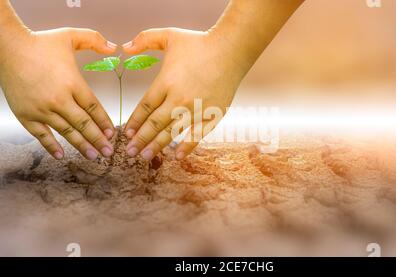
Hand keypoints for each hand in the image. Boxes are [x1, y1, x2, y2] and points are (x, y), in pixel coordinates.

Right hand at [0, 28, 116, 159]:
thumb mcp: (70, 36)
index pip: (94, 107)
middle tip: (108, 152)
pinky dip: (51, 146)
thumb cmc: (40, 42)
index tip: (112, 133)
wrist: (7, 46)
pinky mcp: (26, 114)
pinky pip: (41, 135)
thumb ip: (94, 40)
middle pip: (84, 124)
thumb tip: (115, 47)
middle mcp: (59, 99)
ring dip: (81, 145)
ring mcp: (42, 109)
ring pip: (66, 132)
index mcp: (72, 83)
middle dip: (98, 139)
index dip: (104, 122)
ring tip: (93, 156)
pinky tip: (61, 155)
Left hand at [123, 28, 246, 159]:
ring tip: (145, 157)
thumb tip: (123, 47)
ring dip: (157, 146)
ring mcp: (196, 109)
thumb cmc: (200, 43)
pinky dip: (187, 147)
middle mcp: (179, 100)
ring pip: (172, 133)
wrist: (231, 50)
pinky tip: (177, 156)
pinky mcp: (212, 115)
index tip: (127, 133)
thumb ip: (144, 39)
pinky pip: (197, 135)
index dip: (134, 122)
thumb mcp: (169, 35)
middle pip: (154, 124)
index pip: (145, 107)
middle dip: (140, 140)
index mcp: (166, 82)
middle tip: (129, 152)